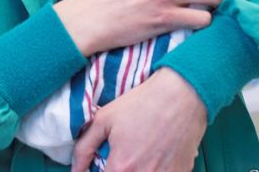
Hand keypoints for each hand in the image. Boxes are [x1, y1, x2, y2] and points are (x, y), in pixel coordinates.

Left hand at [71, 68, 206, 171]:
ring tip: (139, 155)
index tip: (103, 167)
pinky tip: (156, 156)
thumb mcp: (104, 119)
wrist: (182, 94)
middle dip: (119, 170)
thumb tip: (75, 169)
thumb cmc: (143, 103)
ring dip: (137, 170)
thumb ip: (85, 148)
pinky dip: (156, 170)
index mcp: (121, 168)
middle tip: (121, 159)